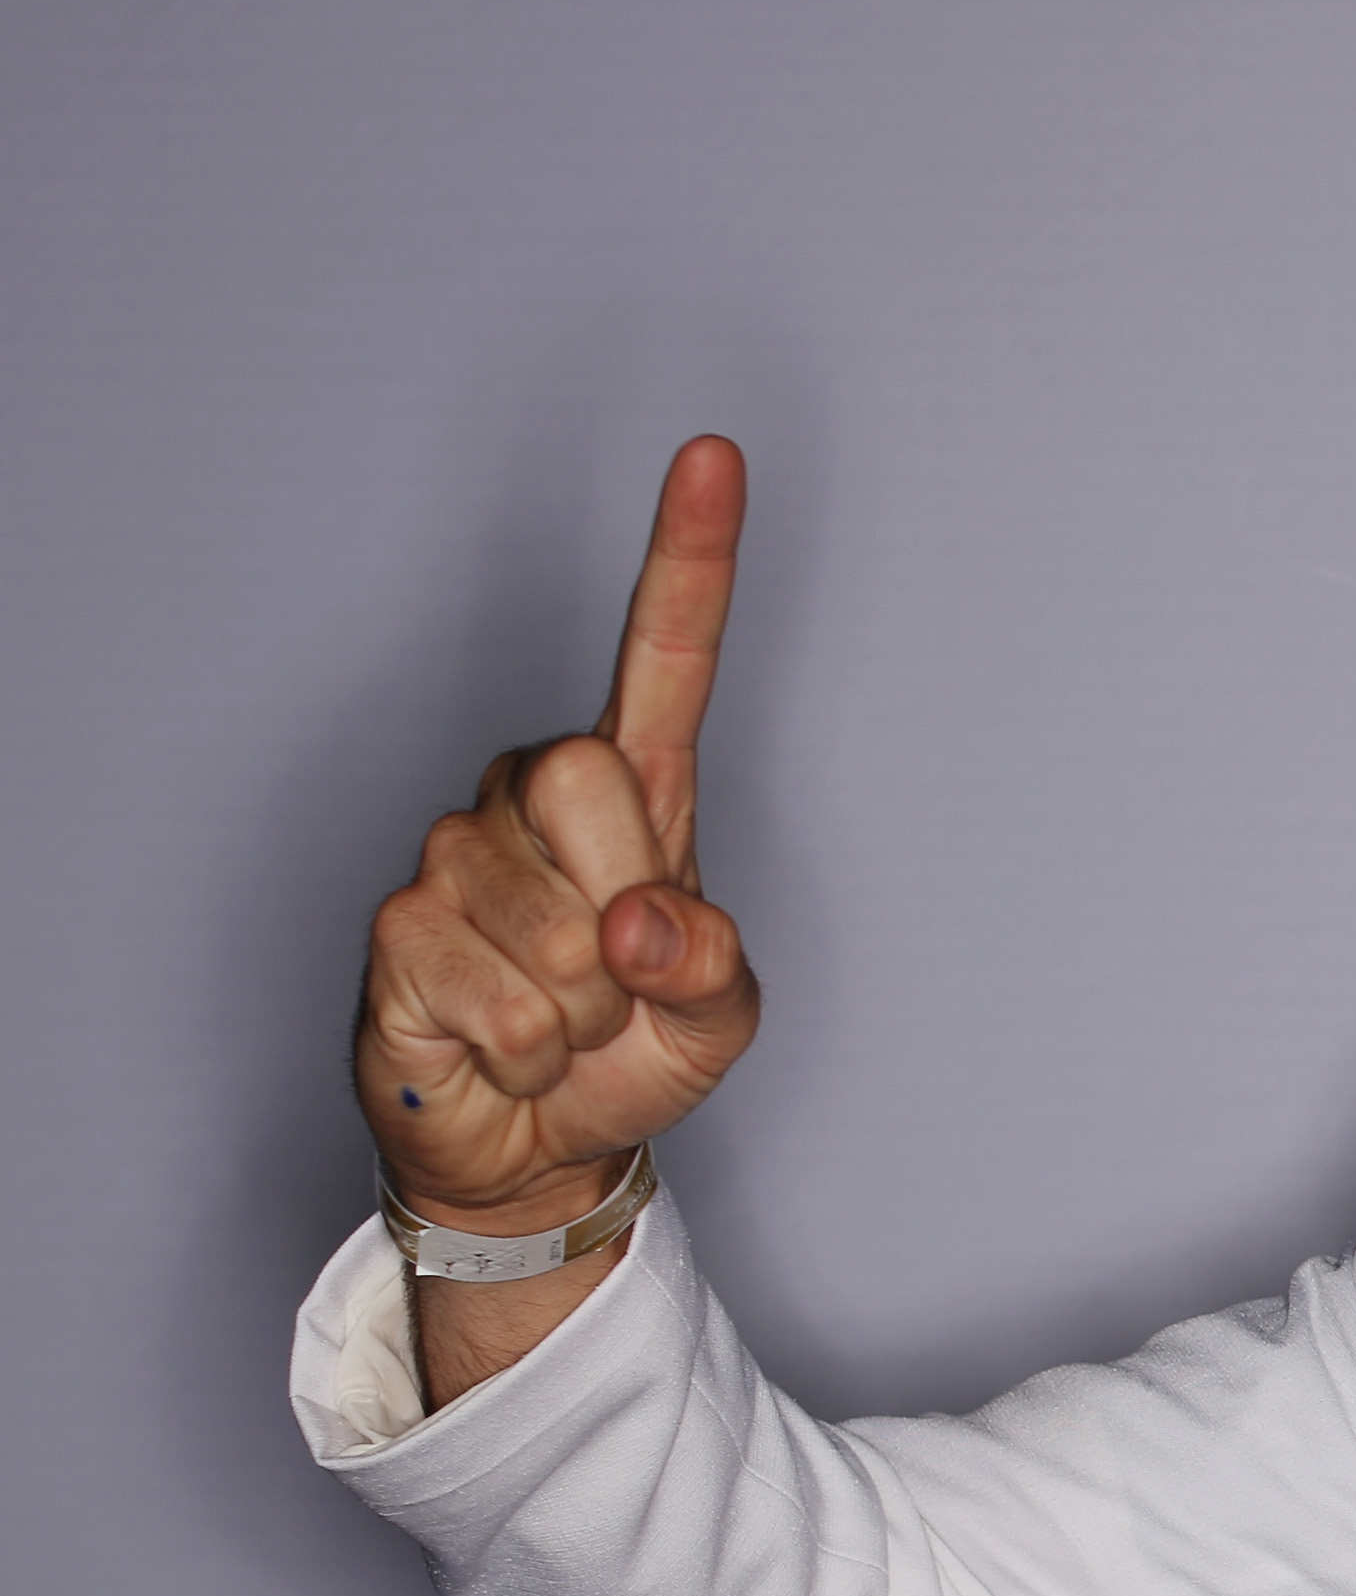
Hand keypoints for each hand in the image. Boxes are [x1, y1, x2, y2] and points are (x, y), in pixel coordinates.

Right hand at [358, 435, 759, 1228]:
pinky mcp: (399, 925)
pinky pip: (497, 996)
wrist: (538, 1140)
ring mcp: (457, 851)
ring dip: (582, 1010)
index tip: (711, 454)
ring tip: (564, 1022)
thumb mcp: (716, 1019)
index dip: (688, 560)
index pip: (664, 658)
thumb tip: (640, 922)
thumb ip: (712, 965)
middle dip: (630, 915)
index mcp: (636, 792)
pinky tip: (507, 1045)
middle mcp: (535, 795)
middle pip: (590, 782)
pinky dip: (528, 1050)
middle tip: (619, 979)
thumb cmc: (632, 1051)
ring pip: (551, 925)